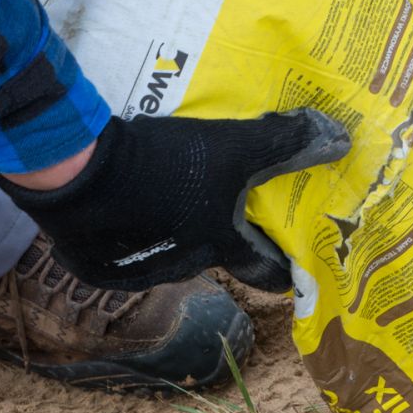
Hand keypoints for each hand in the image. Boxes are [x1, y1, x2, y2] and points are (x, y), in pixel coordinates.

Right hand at [0, 109, 349, 291]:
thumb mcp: (232, 147)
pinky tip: (138, 196)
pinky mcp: (99, 259)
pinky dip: (139, 224)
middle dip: (230, 231)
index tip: (296, 248)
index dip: (285, 262)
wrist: (73, 174)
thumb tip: (339, 138)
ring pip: (173, 248)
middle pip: (219, 254)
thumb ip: (283, 143)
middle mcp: (184, 267)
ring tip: (185, 191)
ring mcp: (137, 267)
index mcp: (221, 249)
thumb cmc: (164, 167)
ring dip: (182, 225)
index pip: (268, 274)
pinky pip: (129, 245)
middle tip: (238, 202)